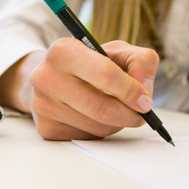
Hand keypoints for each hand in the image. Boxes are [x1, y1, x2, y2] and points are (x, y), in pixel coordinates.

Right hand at [25, 38, 158, 140]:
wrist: (52, 76)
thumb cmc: (88, 63)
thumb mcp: (117, 51)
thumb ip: (141, 62)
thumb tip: (144, 90)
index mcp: (63, 51)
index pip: (105, 74)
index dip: (131, 90)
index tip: (145, 101)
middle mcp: (46, 76)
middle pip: (101, 108)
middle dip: (129, 115)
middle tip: (140, 115)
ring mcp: (43, 104)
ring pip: (96, 127)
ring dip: (116, 124)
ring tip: (116, 111)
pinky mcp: (45, 127)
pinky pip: (86, 138)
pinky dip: (100, 131)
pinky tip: (96, 117)